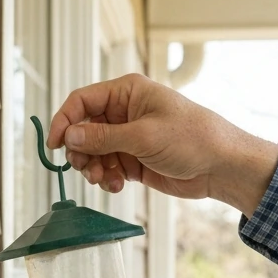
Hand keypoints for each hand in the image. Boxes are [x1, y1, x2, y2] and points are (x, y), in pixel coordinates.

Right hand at [46, 73, 277, 214]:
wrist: (222, 166)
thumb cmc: (193, 138)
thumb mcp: (143, 136)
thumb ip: (103, 137)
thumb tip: (70, 136)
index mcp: (127, 93)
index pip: (82, 101)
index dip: (64, 121)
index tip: (55, 145)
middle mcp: (125, 112)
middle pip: (84, 129)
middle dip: (81, 151)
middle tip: (86, 169)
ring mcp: (129, 137)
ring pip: (94, 152)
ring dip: (94, 168)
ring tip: (106, 180)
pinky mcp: (134, 159)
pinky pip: (108, 167)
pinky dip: (107, 178)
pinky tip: (118, 185)